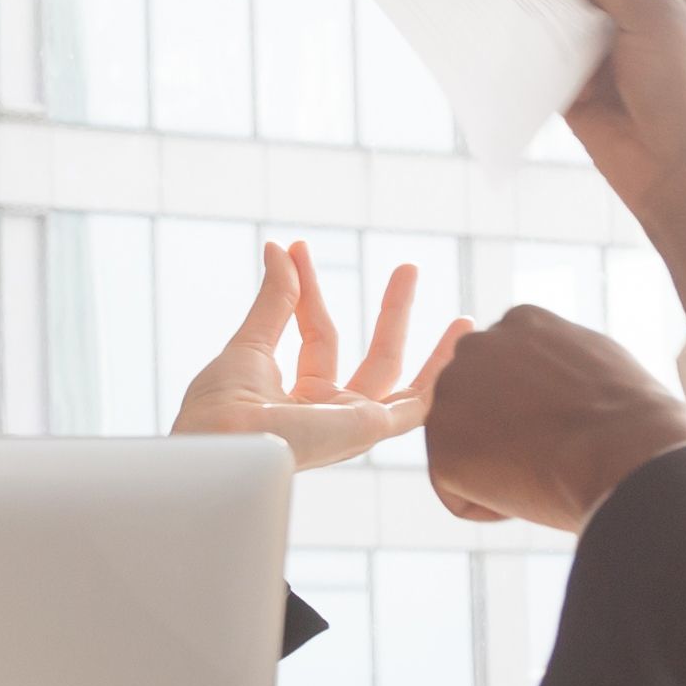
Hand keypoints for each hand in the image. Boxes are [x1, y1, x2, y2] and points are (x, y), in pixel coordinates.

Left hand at [174, 241, 466, 468]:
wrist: (222, 438)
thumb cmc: (221, 407)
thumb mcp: (252, 342)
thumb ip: (276, 300)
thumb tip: (281, 249)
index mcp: (301, 402)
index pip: (319, 334)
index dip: (308, 288)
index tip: (296, 248)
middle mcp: (332, 416)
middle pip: (374, 356)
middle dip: (392, 311)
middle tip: (409, 266)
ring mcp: (353, 424)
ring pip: (399, 375)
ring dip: (421, 335)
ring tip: (454, 307)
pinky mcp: (369, 428)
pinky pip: (419, 404)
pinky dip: (443, 374)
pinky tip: (463, 344)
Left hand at [420, 302, 685, 531]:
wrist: (632, 453)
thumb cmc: (642, 421)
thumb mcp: (604, 365)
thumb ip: (565, 364)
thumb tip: (562, 381)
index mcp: (522, 322)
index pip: (509, 374)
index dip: (543, 413)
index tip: (575, 426)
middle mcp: (476, 347)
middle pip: (479, 410)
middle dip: (509, 438)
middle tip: (560, 454)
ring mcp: (452, 395)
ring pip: (468, 453)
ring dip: (503, 473)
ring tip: (552, 471)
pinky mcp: (441, 447)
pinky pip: (459, 496)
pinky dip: (494, 509)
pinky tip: (535, 492)